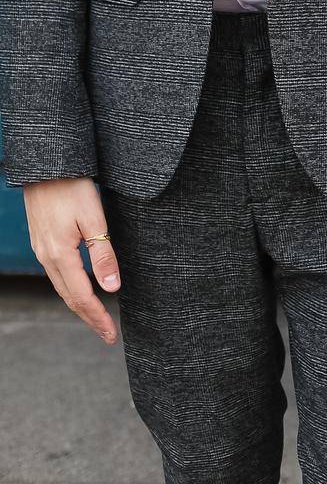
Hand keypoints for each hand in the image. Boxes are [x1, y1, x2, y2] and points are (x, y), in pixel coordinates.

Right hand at [23, 178, 120, 344]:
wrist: (47, 164)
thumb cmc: (73, 186)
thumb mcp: (94, 218)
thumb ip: (103, 254)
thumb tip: (112, 287)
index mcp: (60, 255)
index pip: (81, 297)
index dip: (97, 317)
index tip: (112, 334)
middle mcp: (47, 256)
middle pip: (69, 297)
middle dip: (89, 317)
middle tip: (107, 334)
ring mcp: (42, 248)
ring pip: (61, 286)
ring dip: (79, 304)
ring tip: (97, 316)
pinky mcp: (43, 239)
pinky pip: (57, 272)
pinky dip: (70, 287)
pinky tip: (80, 287)